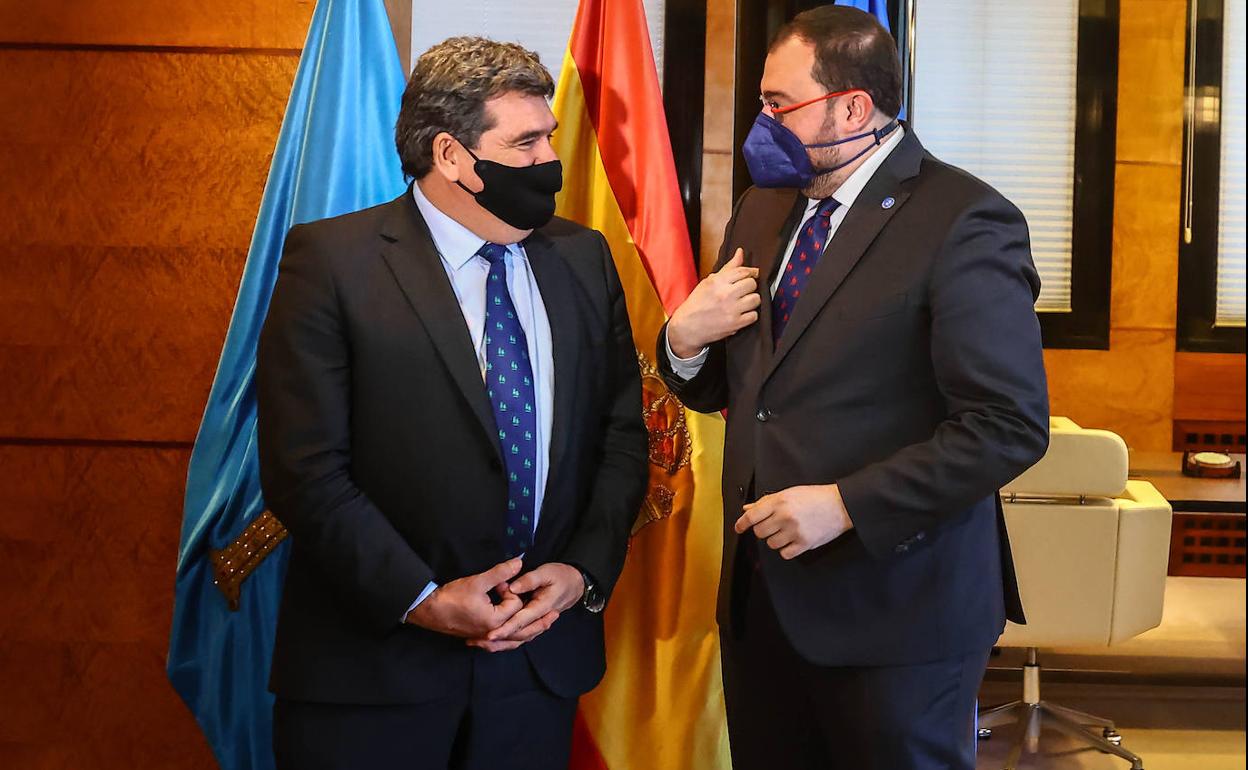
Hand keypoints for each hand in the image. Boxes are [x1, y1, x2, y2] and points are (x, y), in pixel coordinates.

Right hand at [405, 558, 523, 637]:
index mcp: (495, 621)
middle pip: (518, 619)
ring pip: (513, 634)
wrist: (430, 611)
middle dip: (513, 603)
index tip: (497, 584)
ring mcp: (487, 638)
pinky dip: (506, 630)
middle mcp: (494, 633)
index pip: (517, 604)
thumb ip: (500, 572)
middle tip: (501, 592)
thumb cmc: (451, 597)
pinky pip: (502, 639)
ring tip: (506, 603)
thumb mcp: (478, 581)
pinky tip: (502, 620)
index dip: (509, 590)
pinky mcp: (481, 638)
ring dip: (514, 619)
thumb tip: (519, 563)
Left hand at [467, 563, 583, 652]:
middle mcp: (538, 619)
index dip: (505, 629)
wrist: (575, 584)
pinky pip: (520, 635)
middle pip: (517, 634)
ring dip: (499, 643)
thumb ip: (529, 580)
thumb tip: (513, 588)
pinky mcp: (533, 622)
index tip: (490, 634)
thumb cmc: (560, 576)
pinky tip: (492, 640)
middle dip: (497, 640)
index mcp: (541, 607)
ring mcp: (536, 622)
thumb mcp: (546, 572)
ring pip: (518, 638)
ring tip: (479, 643)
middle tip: (477, 641)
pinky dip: (506, 639)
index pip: (520, 621)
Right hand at [667, 248, 760, 357]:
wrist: (687, 327)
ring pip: (756, 299)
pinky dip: (750, 315)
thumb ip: (728, 268)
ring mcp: (731, 309)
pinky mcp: (735, 324)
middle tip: (744, 291)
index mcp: (717, 281)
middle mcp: (725, 294)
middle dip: (750, 286)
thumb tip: (740, 253)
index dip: (751, 272)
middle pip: (752, 284)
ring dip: (751, 300)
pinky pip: (754, 315)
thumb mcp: (709, 282)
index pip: (743, 271)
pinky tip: (741, 313)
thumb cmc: (697, 303)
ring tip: (743, 302)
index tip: (752, 275)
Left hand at [735, 485, 853, 559]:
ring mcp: (795, 531)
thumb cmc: (815, 497)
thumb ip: (766, 502)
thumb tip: (747, 509)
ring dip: (775, 540)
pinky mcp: (804, 544)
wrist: (840, 505)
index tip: (738, 528)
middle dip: (763, 530)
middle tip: (773, 525)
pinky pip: (784, 554)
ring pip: (771, 544)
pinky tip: (792, 541)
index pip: (752, 516)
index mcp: (780, 501)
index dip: (742, 523)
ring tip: (786, 532)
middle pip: (760, 532)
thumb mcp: (789, 493)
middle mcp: (785, 516)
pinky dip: (786, 549)